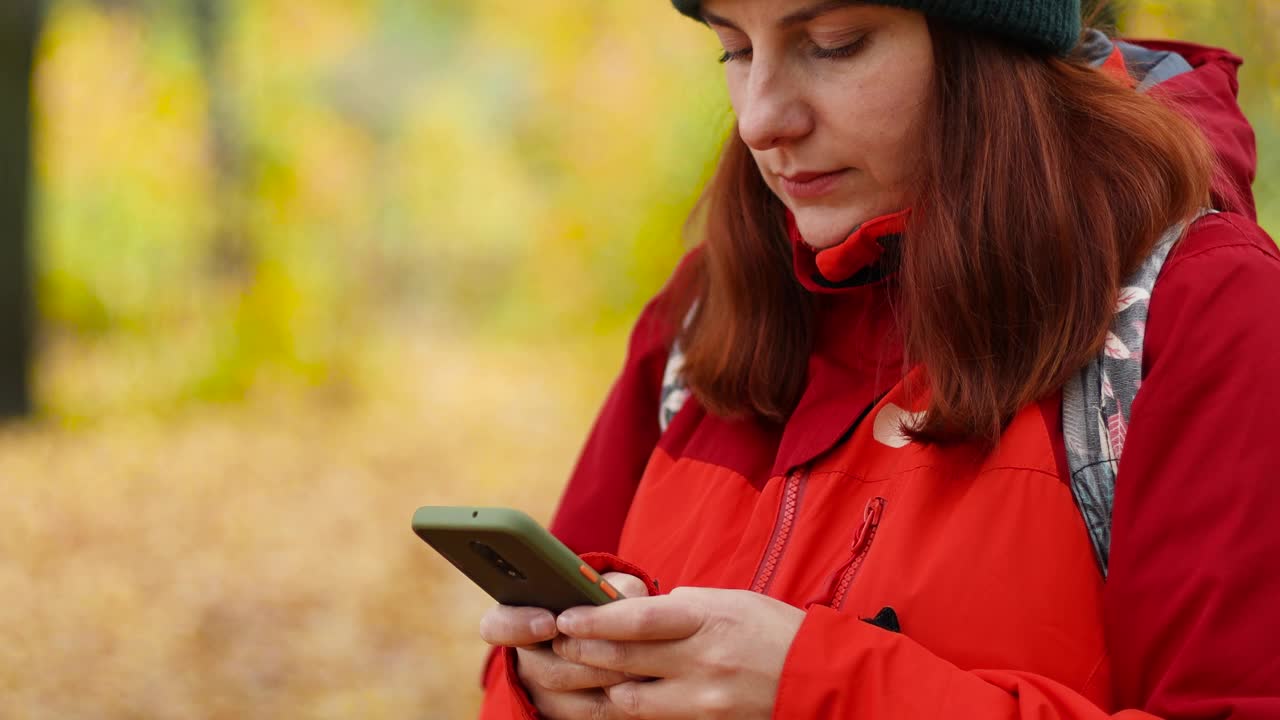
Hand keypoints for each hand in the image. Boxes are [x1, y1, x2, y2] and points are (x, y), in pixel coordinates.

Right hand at [479, 573, 649, 718]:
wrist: (614, 639)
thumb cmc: (603, 603)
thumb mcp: (604, 587)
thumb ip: (607, 586)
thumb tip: (619, 595)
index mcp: (519, 617)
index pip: (497, 626)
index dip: (518, 626)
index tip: (550, 623)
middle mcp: (525, 658)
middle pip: (544, 669)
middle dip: (586, 658)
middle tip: (618, 647)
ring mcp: (541, 691)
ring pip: (567, 696)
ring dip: (605, 681)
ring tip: (638, 667)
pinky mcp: (562, 714)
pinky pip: (588, 716)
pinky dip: (616, 703)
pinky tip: (639, 688)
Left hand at [552, 587, 805, 719]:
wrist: (822, 679)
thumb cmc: (773, 631)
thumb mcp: (729, 601)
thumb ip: (681, 607)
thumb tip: (635, 611)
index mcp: (709, 620)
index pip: (639, 621)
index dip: (595, 620)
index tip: (565, 616)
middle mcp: (704, 662)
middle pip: (625, 661)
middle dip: (583, 651)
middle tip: (558, 643)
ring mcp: (704, 701)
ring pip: (630, 701)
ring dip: (599, 686)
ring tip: (579, 671)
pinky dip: (628, 709)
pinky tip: (611, 698)